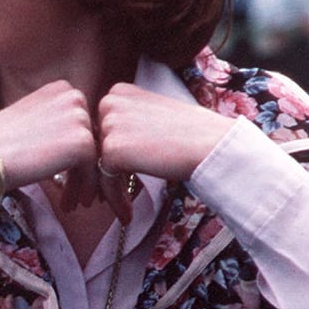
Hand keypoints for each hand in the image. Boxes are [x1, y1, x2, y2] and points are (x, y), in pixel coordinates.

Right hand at [0, 79, 100, 222]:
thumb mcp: (30, 121)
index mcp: (60, 88)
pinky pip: (95, 171)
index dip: (78, 151)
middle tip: (79, 193)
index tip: (70, 174)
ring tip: (75, 203)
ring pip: (96, 156)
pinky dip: (86, 190)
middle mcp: (74, 96)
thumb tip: (75, 144)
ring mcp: (80, 118)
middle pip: (93, 138)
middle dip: (86, 168)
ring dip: (86, 183)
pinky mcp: (83, 142)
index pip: (82, 122)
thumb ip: (55, 124)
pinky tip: (71, 204)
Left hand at [92, 83, 234, 197]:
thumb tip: (105, 147)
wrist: (215, 145)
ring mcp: (110, 124)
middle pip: (93, 148)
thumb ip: (127, 124)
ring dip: (108, 192)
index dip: (102, 157)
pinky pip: (105, 181)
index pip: (98, 129)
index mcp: (119, 92)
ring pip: (97, 166)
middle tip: (103, 200)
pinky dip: (115, 200)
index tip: (109, 179)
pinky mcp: (113, 148)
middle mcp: (110, 102)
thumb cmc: (193, 134)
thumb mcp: (152, 116)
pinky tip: (127, 215)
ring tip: (122, 210)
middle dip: (98, 176)